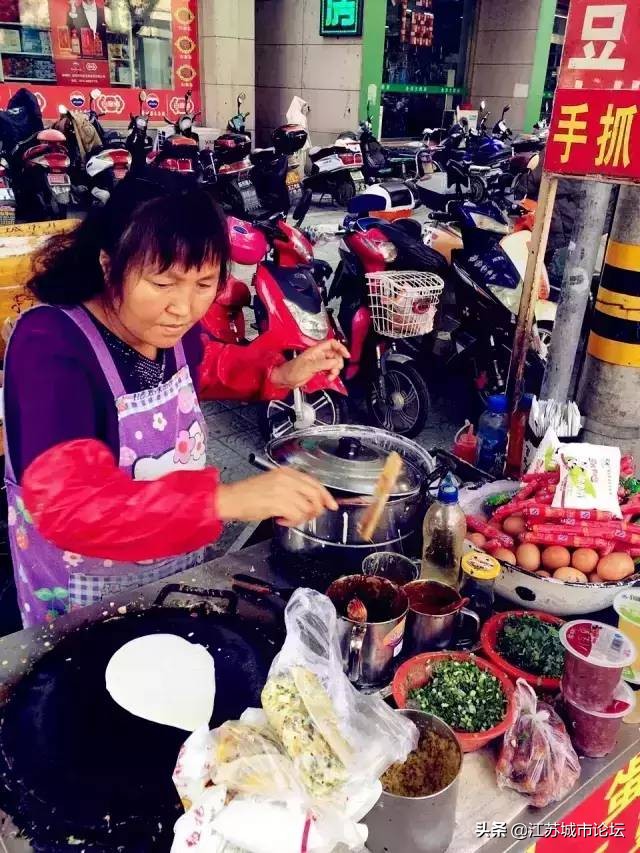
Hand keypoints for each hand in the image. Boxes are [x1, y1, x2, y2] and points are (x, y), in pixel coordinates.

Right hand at [216, 468, 337, 526]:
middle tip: (312, 516)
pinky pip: (296, 515)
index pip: (314, 482)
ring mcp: (283, 490)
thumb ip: (292, 488)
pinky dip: (292, 522)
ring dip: (301, 517)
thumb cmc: (248, 494)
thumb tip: (309, 500)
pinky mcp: (278, 503)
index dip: (326, 495)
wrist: (231, 498)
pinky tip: (282, 520)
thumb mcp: (273, 483)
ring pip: (307, 507)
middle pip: (315, 494)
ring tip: (289, 518)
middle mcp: (287, 479)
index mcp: (286, 472)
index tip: (331, 504)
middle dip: (318, 508)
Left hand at [270, 340, 349, 389]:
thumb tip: (335, 363)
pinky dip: (331, 374)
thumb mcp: (309, 366)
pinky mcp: (318, 369)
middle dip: (338, 363)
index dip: (341, 348)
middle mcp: (318, 355)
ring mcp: (319, 362)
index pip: (332, 344)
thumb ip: (323, 364)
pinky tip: (328, 377)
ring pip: (333, 363)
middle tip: (335, 370)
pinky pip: (329, 369)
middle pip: (335, 355)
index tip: (346, 355)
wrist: (286, 379)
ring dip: (335, 370)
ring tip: (330, 376)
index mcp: (316, 350)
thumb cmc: (292, 371)